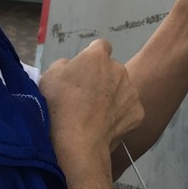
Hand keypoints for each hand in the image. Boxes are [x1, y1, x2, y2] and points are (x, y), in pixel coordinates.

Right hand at [39, 39, 144, 188]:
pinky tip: (106, 126)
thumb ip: (64, 65)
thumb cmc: (60, 105)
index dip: (92, 58)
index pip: (101, 47)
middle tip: (87, 97)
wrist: (78, 141)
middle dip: (103, 78)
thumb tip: (72, 67)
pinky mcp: (138, 112)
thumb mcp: (49, 76)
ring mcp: (131, 91)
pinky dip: (120, 116)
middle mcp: (119, 68)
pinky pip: (128, 110)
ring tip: (96, 115)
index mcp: (98, 56)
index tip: (84, 71)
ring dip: (113, 96)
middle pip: (112, 69)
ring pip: (122, 89)